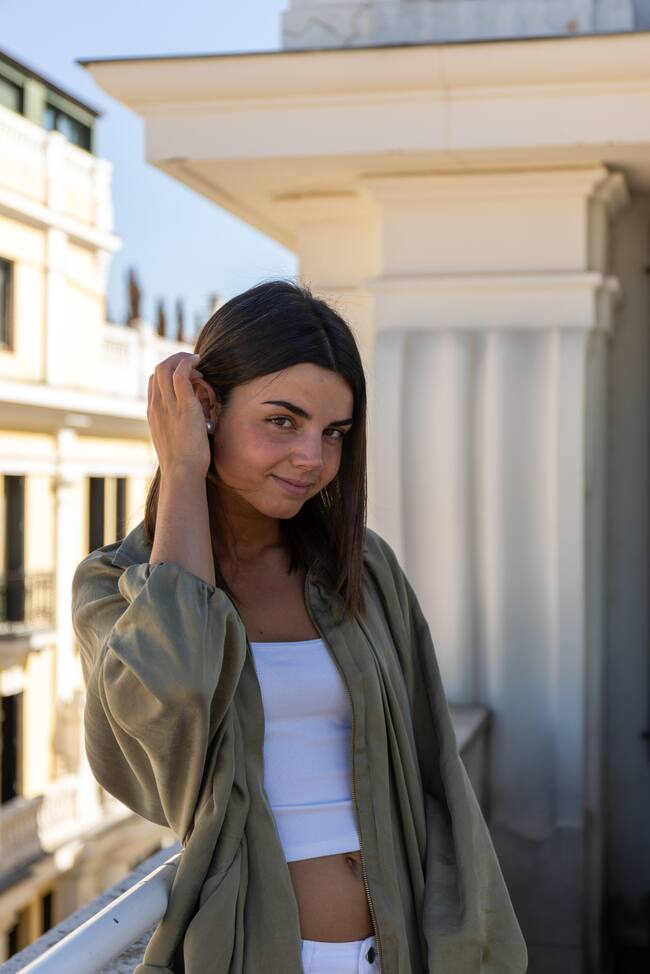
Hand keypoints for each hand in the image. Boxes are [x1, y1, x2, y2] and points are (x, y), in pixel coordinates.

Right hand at [147, 352, 213, 477]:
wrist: (181, 473)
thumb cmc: (182, 464)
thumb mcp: (174, 441)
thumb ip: (176, 427)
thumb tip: (189, 423)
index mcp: (153, 413)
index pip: (154, 381)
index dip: (169, 372)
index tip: (186, 375)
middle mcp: (157, 406)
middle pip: (158, 369)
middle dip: (175, 360)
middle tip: (193, 362)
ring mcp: (168, 405)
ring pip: (166, 368)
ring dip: (182, 359)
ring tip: (197, 361)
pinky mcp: (184, 406)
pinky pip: (181, 375)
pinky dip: (189, 363)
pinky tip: (199, 363)